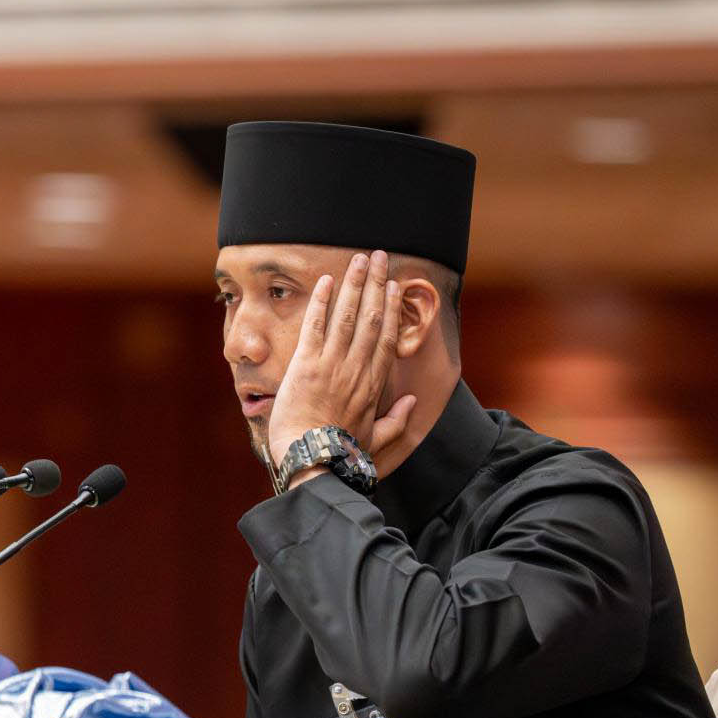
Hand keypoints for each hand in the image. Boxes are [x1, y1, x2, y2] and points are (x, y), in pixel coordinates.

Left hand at [266, 250, 416, 477]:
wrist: (311, 460)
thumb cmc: (341, 454)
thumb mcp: (375, 440)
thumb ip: (396, 421)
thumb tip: (412, 403)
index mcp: (373, 384)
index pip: (387, 337)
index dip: (391, 308)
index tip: (396, 287)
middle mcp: (356, 368)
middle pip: (371, 318)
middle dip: (376, 284)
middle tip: (380, 257)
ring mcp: (331, 364)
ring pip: (347, 316)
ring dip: (354, 284)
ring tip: (360, 260)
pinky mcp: (305, 365)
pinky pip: (315, 326)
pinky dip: (321, 302)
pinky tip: (327, 281)